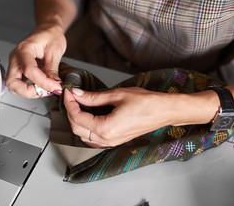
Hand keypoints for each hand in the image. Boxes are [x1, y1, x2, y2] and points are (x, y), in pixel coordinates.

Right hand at [6, 25, 64, 97]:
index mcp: (24, 49)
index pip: (29, 71)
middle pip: (13, 82)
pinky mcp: (18, 70)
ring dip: (28, 92)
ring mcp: (15, 64)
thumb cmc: (50, 35)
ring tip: (44, 89)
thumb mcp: (55, 50)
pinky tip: (40, 86)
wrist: (47, 30)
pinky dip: (28, 89)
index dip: (43, 82)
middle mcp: (16, 58)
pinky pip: (18, 84)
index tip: (55, 87)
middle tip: (45, 91)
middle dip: (29, 91)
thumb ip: (53, 69)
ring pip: (13, 86)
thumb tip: (54, 85)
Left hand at [63, 87, 177, 147]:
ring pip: (83, 135)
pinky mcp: (114, 141)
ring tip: (77, 104)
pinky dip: (85, 128)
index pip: (78, 117)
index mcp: (106, 128)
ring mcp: (111, 142)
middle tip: (71, 96)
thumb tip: (77, 93)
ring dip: (77, 121)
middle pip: (77, 128)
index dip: (70, 103)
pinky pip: (93, 139)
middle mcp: (107, 139)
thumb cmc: (146, 103)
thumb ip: (93, 97)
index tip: (68, 92)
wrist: (164, 111)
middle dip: (71, 111)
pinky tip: (87, 116)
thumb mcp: (117, 95)